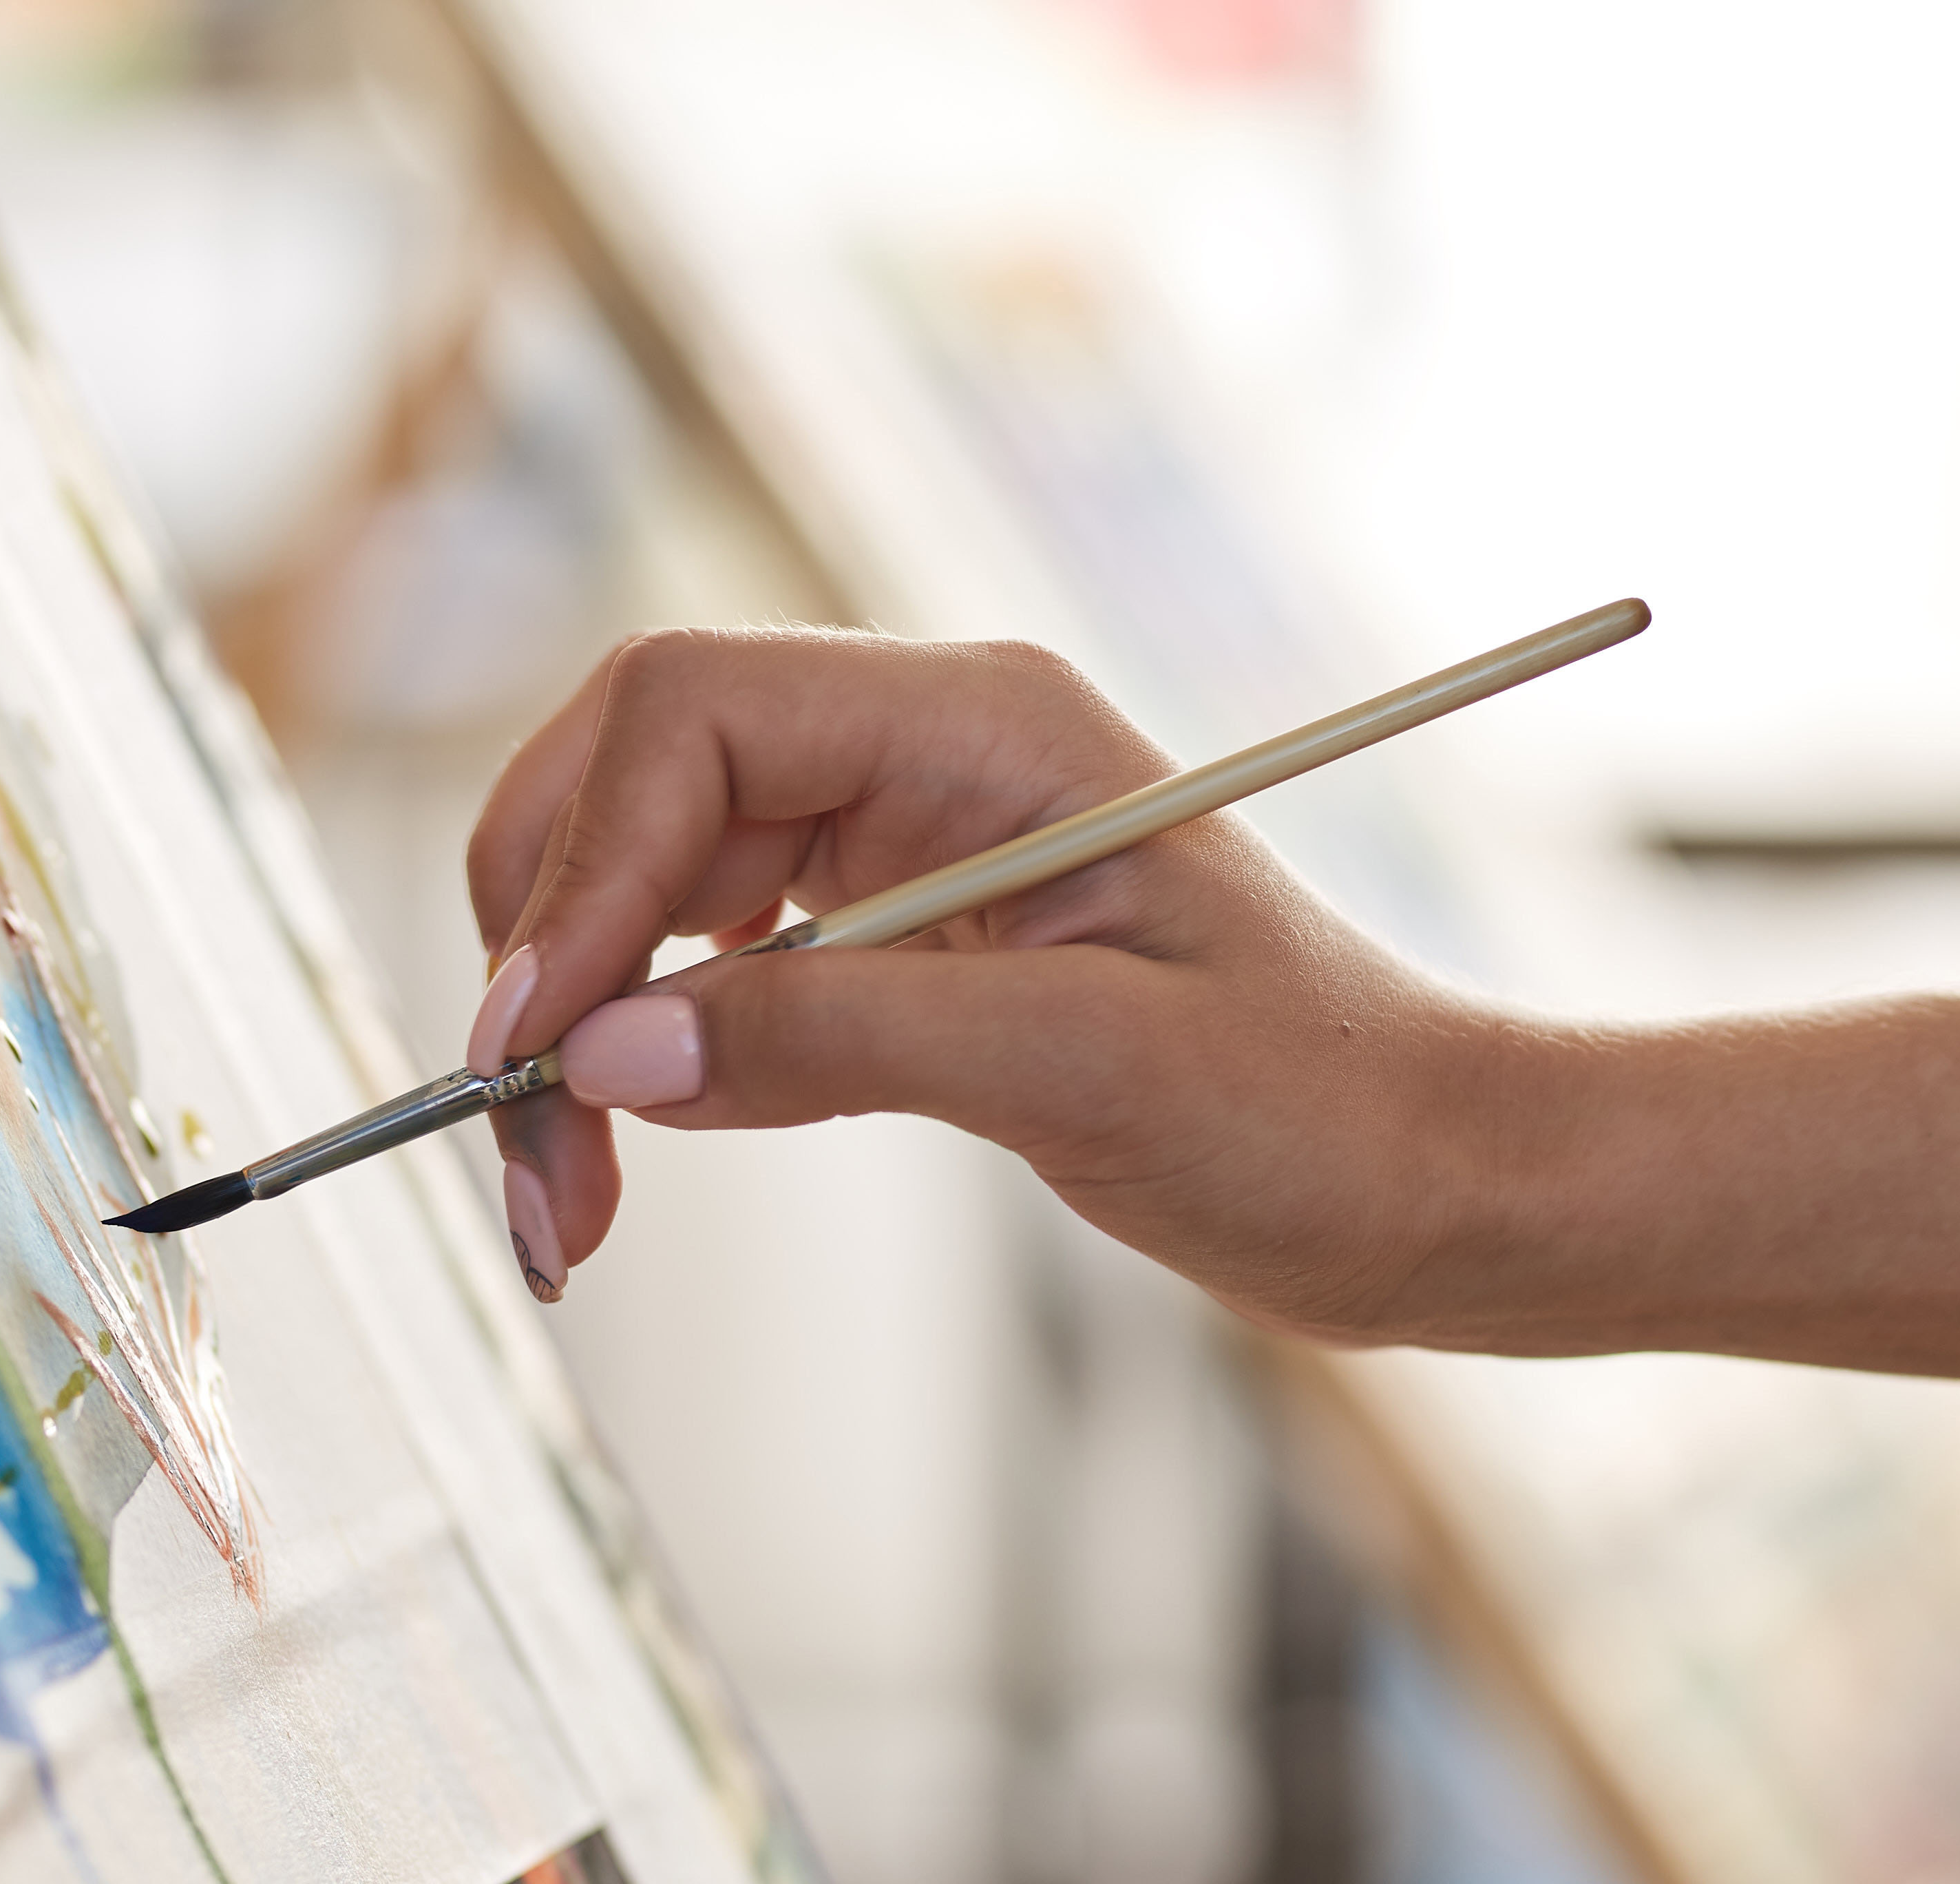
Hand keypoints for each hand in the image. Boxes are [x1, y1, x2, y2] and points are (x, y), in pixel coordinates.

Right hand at [460, 626, 1529, 1317]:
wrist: (1434, 1186)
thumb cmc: (1326, 1110)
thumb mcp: (1092, 1075)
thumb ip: (845, 1040)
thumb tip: (610, 1055)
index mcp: (988, 724)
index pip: (696, 713)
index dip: (582, 867)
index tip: (535, 1041)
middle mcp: (931, 757)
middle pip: (640, 781)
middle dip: (551, 942)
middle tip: (525, 1136)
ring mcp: (910, 850)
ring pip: (654, 882)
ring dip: (580, 1016)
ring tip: (568, 1190)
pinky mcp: (904, 951)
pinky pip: (716, 968)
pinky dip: (652, 1054)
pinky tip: (642, 1150)